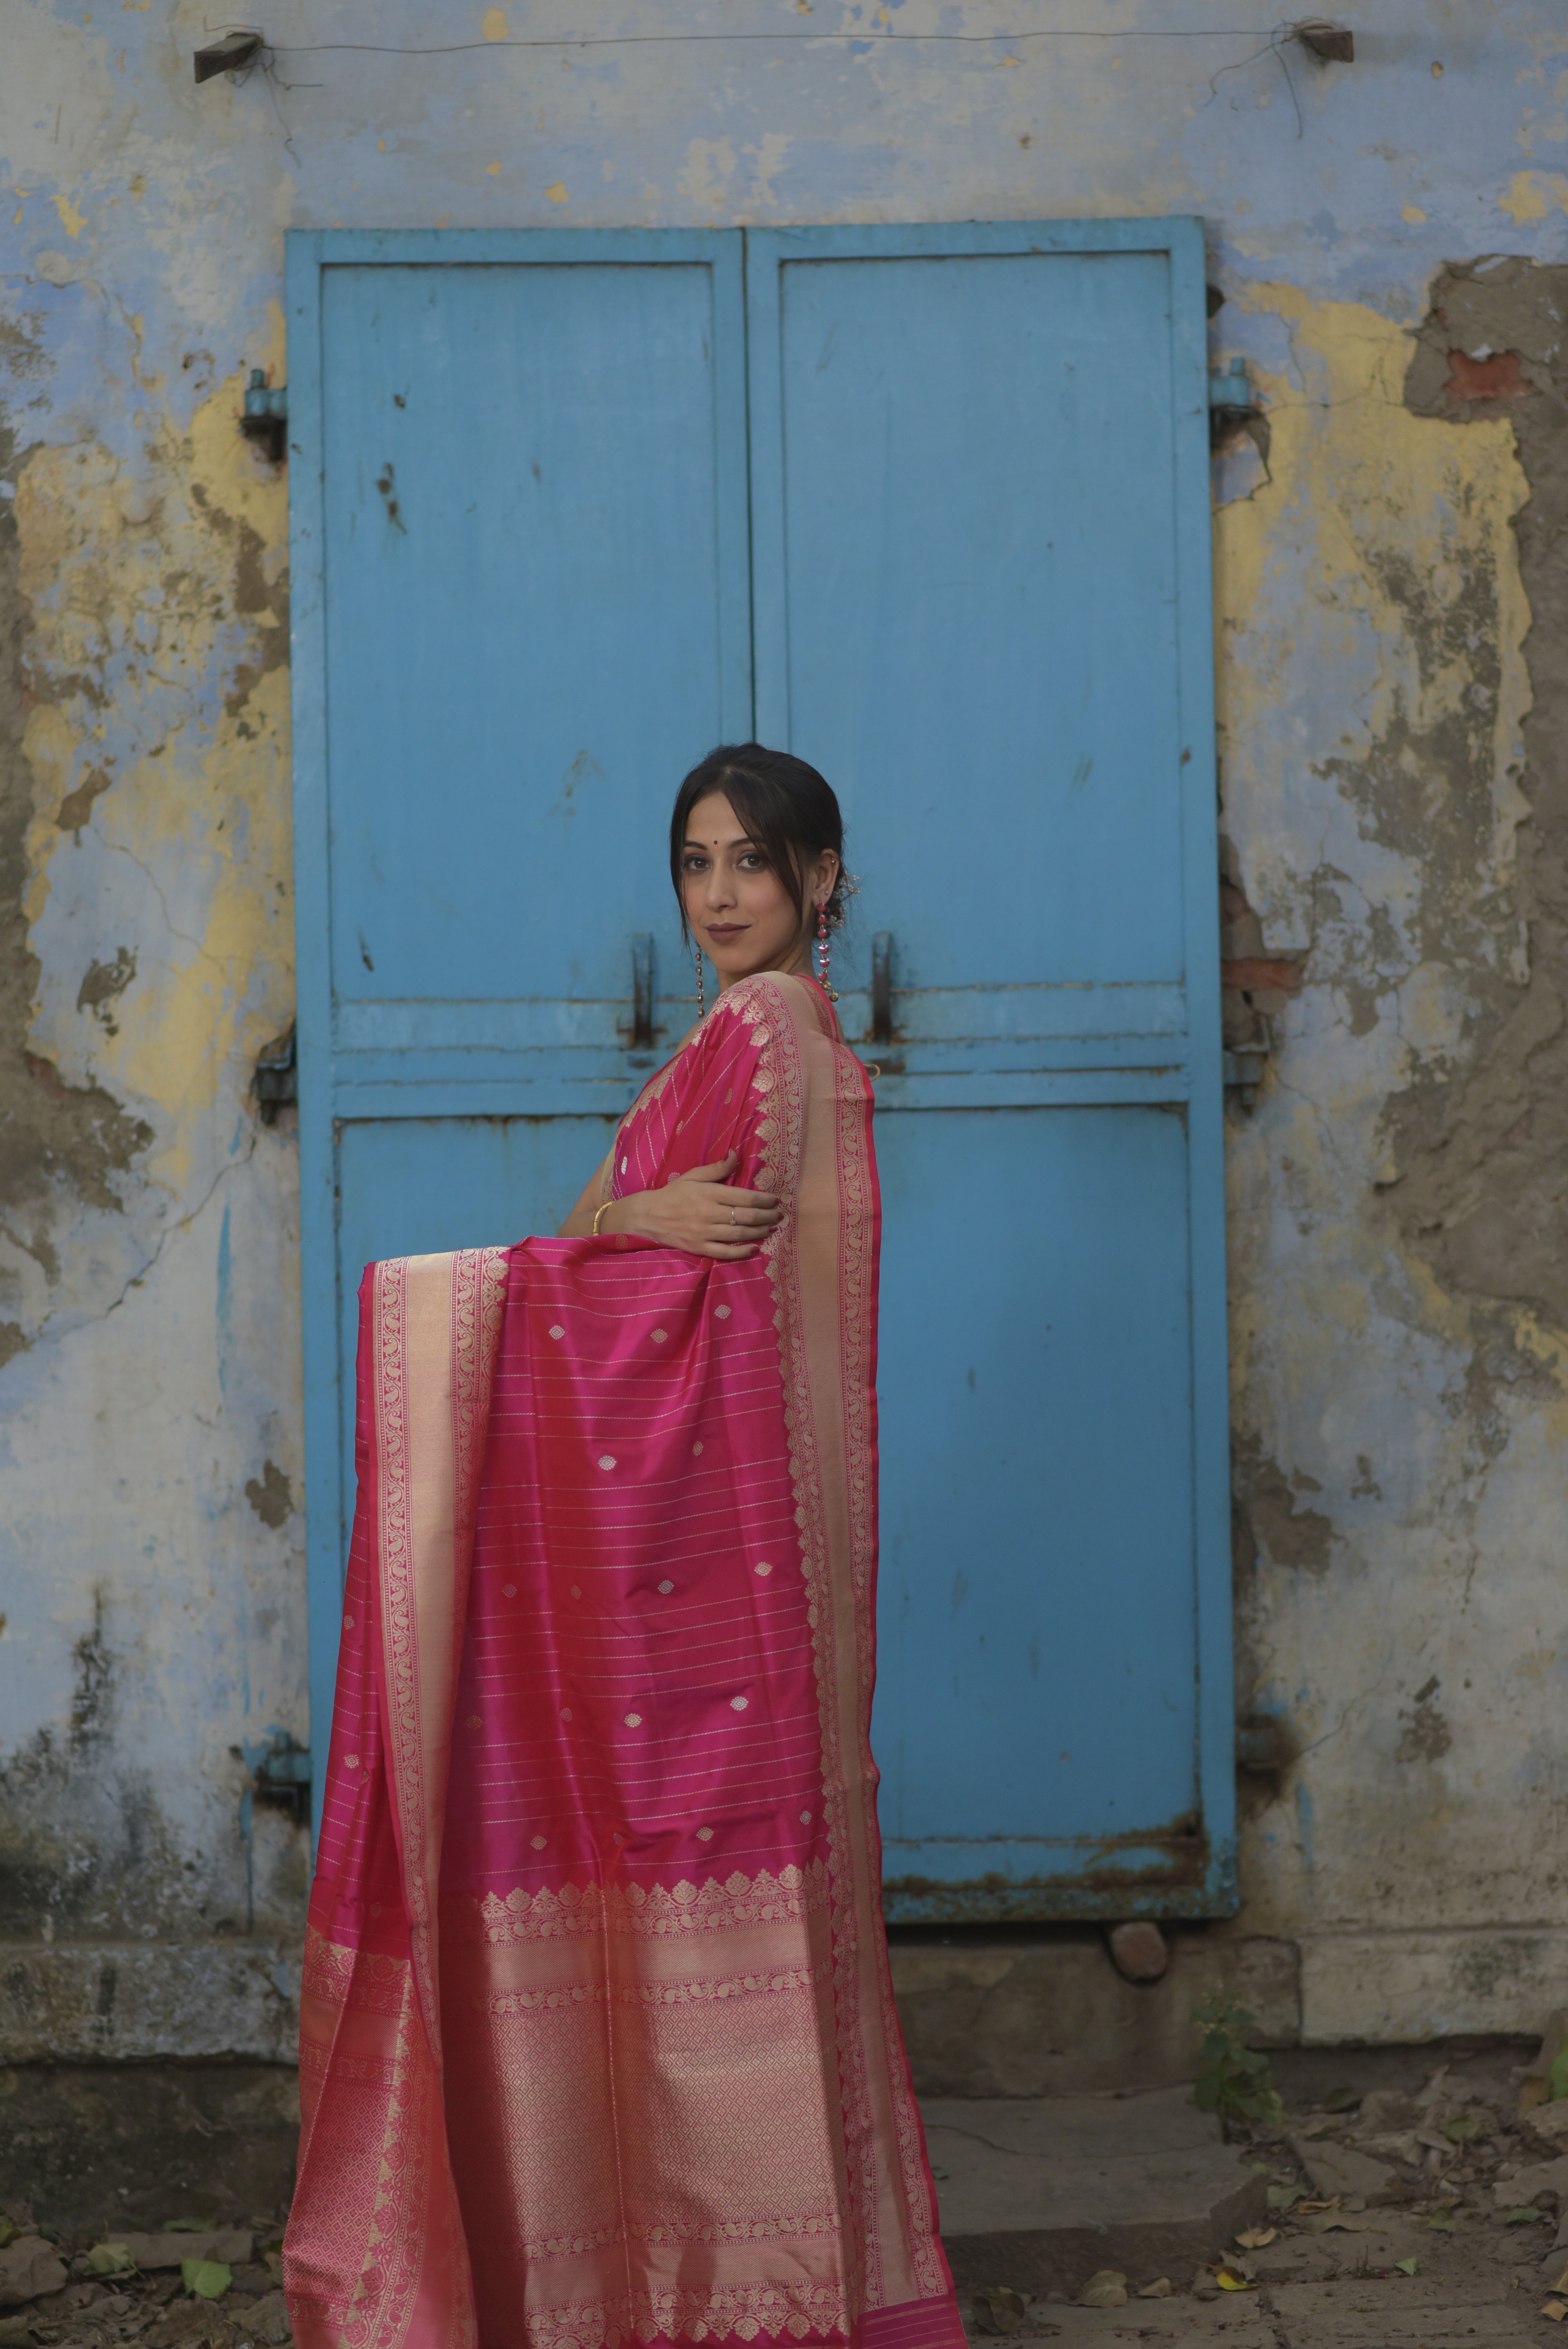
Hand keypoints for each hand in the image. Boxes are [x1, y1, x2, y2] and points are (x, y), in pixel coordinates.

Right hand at [604, 1150, 782, 1259]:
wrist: (647, 1216)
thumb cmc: (673, 1193)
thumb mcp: (693, 1176)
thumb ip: (717, 1168)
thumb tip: (736, 1154)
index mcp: (708, 1193)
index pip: (744, 1196)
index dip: (763, 1199)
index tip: (775, 1200)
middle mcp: (708, 1214)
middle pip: (746, 1216)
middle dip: (766, 1216)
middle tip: (779, 1215)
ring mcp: (704, 1233)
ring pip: (739, 1234)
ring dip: (759, 1232)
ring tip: (771, 1228)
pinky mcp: (699, 1248)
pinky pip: (725, 1252)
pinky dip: (742, 1252)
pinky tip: (755, 1248)